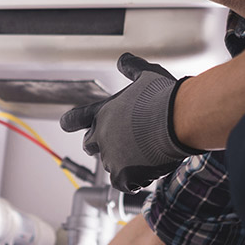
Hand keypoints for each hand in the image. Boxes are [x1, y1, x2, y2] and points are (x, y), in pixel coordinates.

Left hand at [60, 53, 193, 192]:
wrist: (179, 119)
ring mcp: (111, 157)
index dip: (71, 122)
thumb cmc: (164, 97)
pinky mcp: (124, 175)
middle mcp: (101, 135)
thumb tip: (124, 59)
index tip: (65, 124)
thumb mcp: (147, 75)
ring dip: (123, 164)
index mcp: (103, 112)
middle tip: (121, 145)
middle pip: (89, 146)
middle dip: (100, 146)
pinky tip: (147, 174)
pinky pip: (124, 185)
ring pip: (110, 166)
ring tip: (146, 156)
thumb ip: (132, 68)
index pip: (75, 119)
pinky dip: (134, 182)